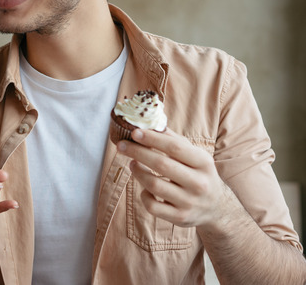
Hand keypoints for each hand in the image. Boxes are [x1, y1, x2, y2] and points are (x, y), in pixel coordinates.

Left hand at [116, 128, 230, 227]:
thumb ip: (174, 141)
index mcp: (203, 163)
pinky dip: (144, 195)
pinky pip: (153, 206)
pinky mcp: (180, 217)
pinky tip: (145, 188)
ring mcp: (189, 202)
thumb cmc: (199, 175)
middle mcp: (199, 183)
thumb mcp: (195, 156)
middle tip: (121, 146)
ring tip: (132, 164)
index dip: (153, 139)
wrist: (217, 208)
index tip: (135, 132)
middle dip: (137, 152)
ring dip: (138, 172)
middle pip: (161, 164)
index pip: (175, 148)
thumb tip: (151, 123)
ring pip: (154, 185)